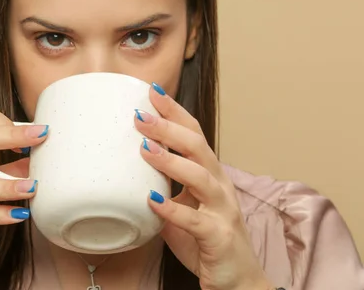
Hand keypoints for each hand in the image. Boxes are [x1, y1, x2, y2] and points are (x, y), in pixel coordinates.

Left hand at [134, 84, 272, 289]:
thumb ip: (162, 187)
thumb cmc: (206, 238)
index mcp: (210, 173)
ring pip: (200, 176)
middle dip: (168, 127)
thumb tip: (126, 171)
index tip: (151, 92)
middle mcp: (219, 185)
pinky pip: (195, 221)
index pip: (194, 133)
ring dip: (170, 161)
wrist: (237, 279)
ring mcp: (222, 210)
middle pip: (197, 146)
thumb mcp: (182, 206)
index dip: (175, 112)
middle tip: (139, 115)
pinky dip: (172, 210)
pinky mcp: (218, 236)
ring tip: (144, 148)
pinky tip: (152, 201)